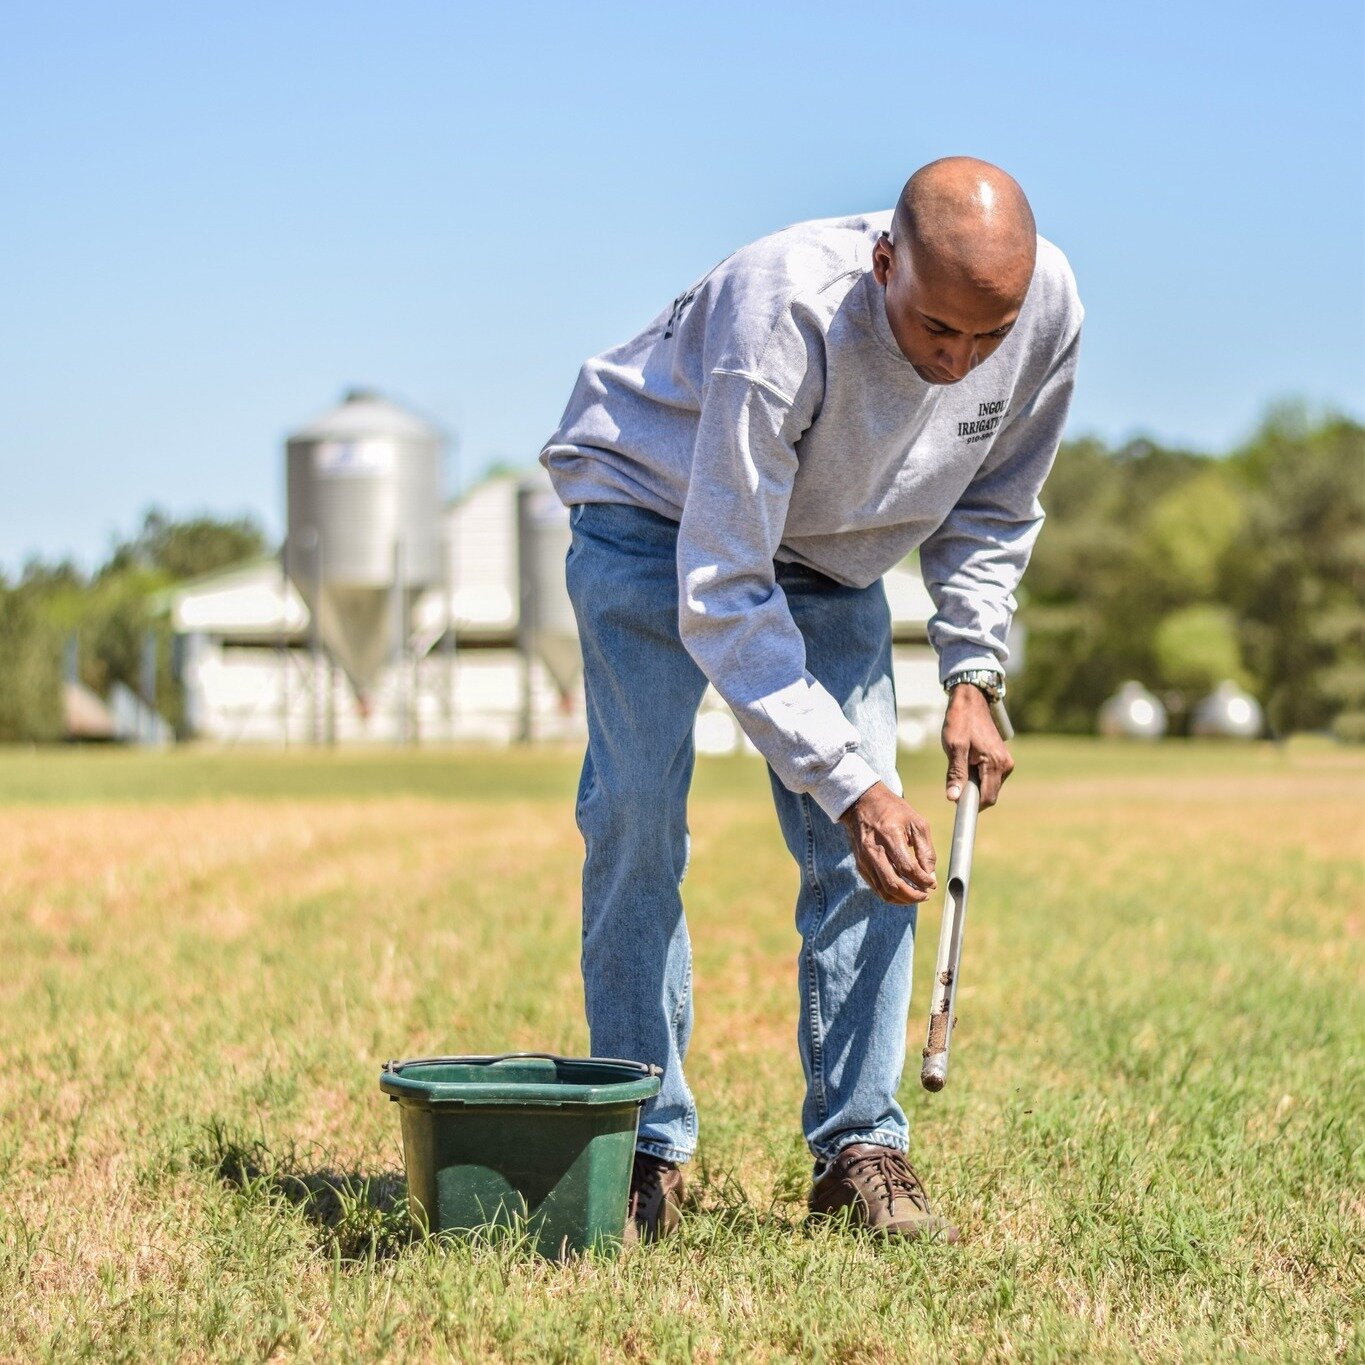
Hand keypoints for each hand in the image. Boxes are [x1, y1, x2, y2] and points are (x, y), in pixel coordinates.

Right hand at [838, 782, 937, 904]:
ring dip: (902, 899)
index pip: (907, 868)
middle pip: (893, 884)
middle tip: (925, 895)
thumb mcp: (917, 824)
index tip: (932, 884)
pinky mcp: (860, 865)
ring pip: (883, 891)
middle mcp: (873, 850)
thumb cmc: (894, 811)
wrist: (863, 803)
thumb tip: (930, 877)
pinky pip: (876, 887)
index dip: (922, 880)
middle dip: (913, 896)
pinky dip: (891, 894)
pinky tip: (903, 892)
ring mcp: (864, 859)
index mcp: (889, 836)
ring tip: (916, 896)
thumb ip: (926, 851)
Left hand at [942, 684, 1013, 807]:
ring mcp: (1006, 762)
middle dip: (972, 794)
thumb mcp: (954, 748)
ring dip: (975, 785)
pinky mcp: (1002, 759)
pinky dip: (978, 777)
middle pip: (989, 795)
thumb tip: (954, 798)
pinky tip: (967, 763)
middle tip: (955, 781)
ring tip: (961, 765)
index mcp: (996, 763)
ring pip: (990, 787)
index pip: (987, 798)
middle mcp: (1006, 765)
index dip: (971, 806)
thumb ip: (956, 774)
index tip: (956, 805)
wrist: (970, 701)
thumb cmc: (960, 722)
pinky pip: (990, 777)